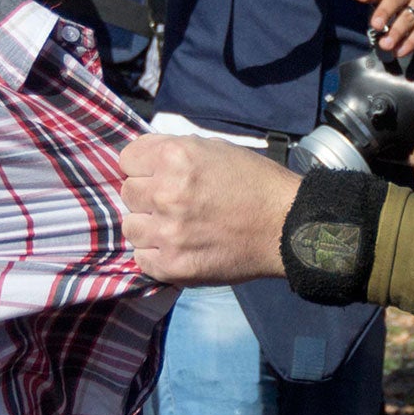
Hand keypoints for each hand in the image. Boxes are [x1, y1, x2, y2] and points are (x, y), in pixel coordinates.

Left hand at [120, 135, 297, 286]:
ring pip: (130, 227)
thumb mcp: (216, 149)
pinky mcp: (172, 265)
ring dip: (149, 226)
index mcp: (176, 157)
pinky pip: (141, 258)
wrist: (286, 228)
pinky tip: (180, 248)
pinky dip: (156, 254)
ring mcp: (167, 233)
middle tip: (175, 202)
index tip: (160, 174)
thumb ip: (176, 151)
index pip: (128, 159)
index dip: (144, 166)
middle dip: (148, 196)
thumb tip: (146, 161)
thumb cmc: (256, 183)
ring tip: (177, 227)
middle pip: (128, 192)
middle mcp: (166, 193)